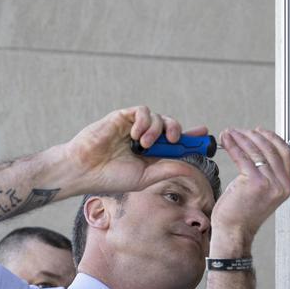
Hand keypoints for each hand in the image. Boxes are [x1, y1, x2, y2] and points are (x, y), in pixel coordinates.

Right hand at [65, 106, 207, 193]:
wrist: (85, 170)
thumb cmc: (111, 177)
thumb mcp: (146, 176)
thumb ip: (168, 169)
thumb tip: (192, 168)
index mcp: (150, 153)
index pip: (174, 141)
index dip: (190, 137)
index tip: (204, 134)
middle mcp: (144, 138)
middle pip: (170, 126)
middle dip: (178, 131)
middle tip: (176, 140)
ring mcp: (133, 127)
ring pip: (159, 118)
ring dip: (157, 130)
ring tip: (144, 145)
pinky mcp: (122, 117)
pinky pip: (143, 111)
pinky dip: (145, 121)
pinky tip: (136, 136)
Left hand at [210, 128, 289, 251]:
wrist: (234, 231)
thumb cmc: (243, 213)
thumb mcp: (261, 191)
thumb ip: (266, 173)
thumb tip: (257, 148)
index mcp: (286, 185)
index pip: (285, 152)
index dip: (272, 138)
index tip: (258, 131)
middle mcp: (281, 184)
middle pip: (270, 149)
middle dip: (253, 135)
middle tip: (239, 131)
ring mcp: (269, 184)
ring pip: (256, 151)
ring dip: (241, 138)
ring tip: (229, 133)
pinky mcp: (254, 183)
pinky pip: (243, 157)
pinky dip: (233, 145)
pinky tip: (226, 140)